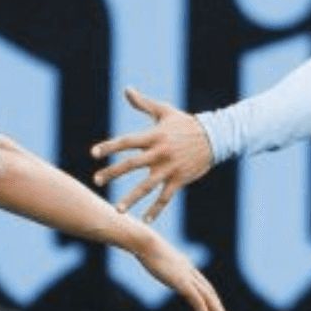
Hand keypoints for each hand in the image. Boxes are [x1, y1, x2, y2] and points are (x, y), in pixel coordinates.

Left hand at [91, 86, 216, 221]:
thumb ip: (143, 103)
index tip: (94, 153)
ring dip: (132, 198)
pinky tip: (145, 221)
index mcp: (154, 136)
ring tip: (116, 210)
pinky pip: (165, 197)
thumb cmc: (186, 124)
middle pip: (132, 164)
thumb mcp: (165, 111)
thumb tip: (127, 89)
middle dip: (113, 173)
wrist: (216, 137)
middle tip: (97, 180)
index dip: (110, 146)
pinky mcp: (180, 180)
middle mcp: (160, 153)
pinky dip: (156, 210)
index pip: (127, 142)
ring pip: (148, 186)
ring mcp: (170, 168)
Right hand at [131, 233, 229, 310]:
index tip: (212, 302)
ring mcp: (187, 277)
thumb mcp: (150, 252)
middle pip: (208, 289)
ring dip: (217, 310)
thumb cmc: (142, 245)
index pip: (200, 281)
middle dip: (216, 303)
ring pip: (208, 296)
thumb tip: (144, 255)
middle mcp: (188, 270)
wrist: (146, 242)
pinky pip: (198, 301)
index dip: (207, 292)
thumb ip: (152, 256)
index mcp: (183, 264)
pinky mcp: (182, 283)